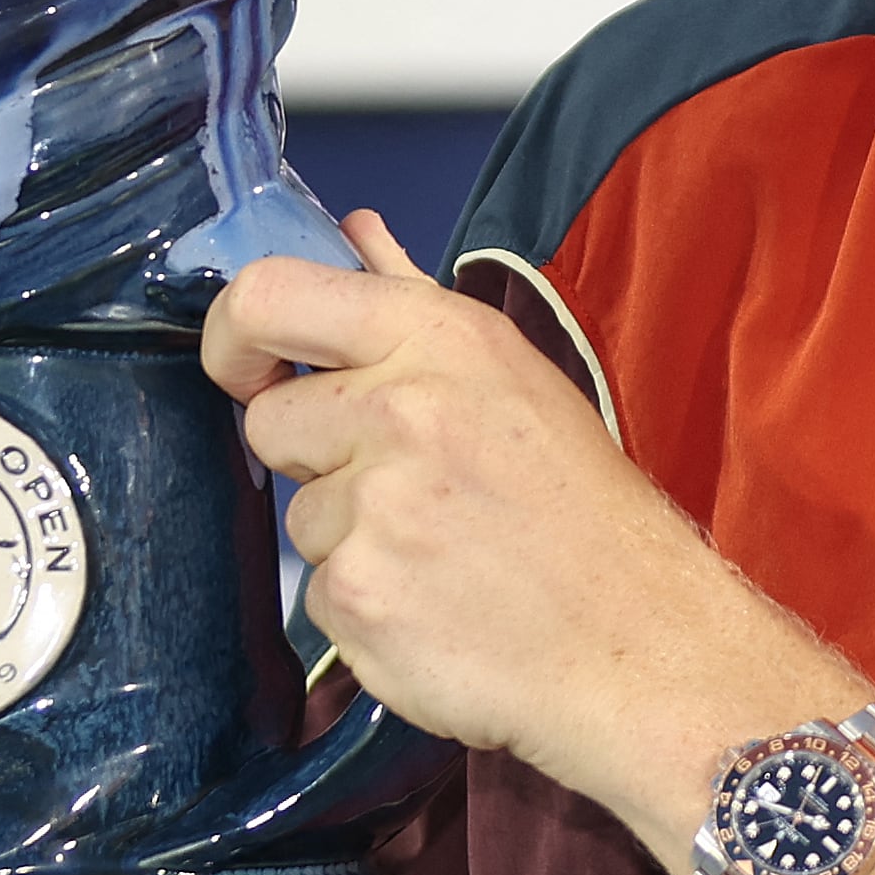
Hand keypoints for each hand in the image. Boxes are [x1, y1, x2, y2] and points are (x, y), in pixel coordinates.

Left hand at [206, 212, 829, 832]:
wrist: (640, 644)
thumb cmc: (588, 514)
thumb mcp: (517, 377)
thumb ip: (415, 300)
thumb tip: (354, 230)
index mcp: (440, 339)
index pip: (270, 295)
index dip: (233, 335)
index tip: (246, 370)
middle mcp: (402, 410)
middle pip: (269, 422)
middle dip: (316, 459)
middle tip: (407, 490)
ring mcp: (376, 507)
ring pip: (299, 517)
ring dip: (352, 540)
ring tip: (444, 556)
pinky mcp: (356, 596)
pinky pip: (317, 592)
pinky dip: (365, 608)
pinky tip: (436, 607)